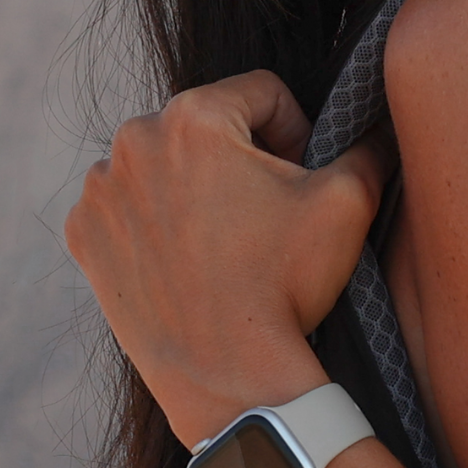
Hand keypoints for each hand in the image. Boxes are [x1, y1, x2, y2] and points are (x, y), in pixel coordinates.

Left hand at [66, 71, 389, 447]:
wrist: (226, 374)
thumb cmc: (285, 284)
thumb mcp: (348, 203)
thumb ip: (369, 148)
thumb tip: (383, 128)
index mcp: (194, 117)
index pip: (263, 93)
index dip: (298, 132)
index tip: (303, 179)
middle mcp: (131, 140)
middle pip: (207, 127)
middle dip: (241, 159)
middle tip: (267, 217)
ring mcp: (100, 191)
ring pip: (164, 165)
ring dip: (195, 187)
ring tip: (226, 243)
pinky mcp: (84, 234)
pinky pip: (128, 207)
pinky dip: (155, 224)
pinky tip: (187, 261)